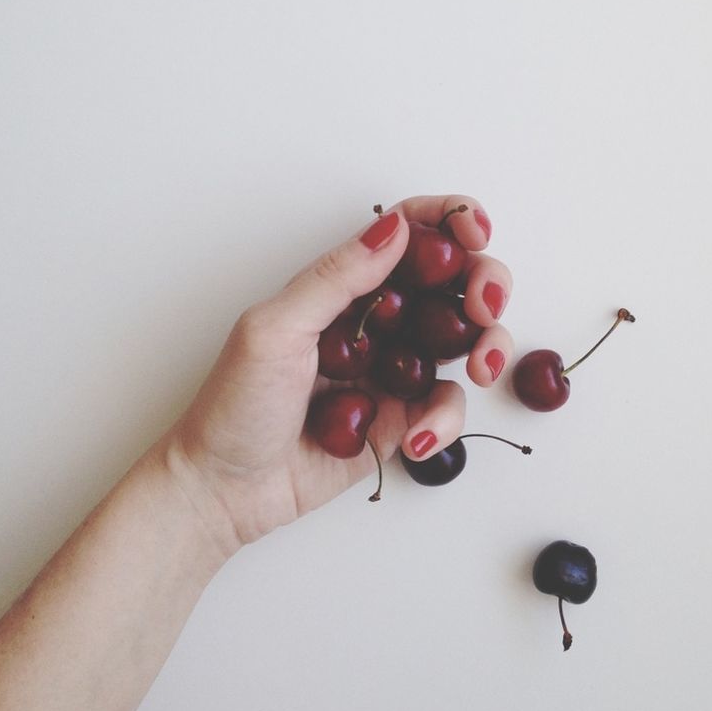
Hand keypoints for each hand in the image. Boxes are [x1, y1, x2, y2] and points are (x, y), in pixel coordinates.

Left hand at [163, 195, 513, 554]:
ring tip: (479, 368)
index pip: (408, 233)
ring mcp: (394, 369)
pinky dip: (444, 420)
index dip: (450, 221)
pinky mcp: (403, 418)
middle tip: (485, 306)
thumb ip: (338, 278)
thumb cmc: (233, 405)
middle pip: (454, 280)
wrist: (222, 489)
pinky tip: (415, 439)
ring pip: (466, 340)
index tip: (474, 232)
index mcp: (344, 285)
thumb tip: (395, 229)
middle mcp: (378, 320)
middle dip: (485, 282)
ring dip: (489, 346)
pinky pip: (446, 406)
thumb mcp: (276, 329)